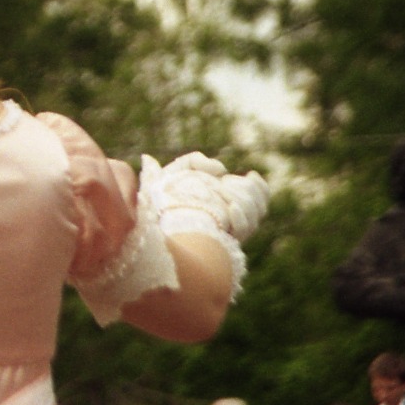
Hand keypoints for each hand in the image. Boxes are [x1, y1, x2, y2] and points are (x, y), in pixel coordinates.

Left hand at [147, 154, 269, 241]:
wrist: (145, 224)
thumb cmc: (156, 199)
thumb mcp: (171, 174)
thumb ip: (193, 162)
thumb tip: (220, 168)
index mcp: (223, 205)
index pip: (257, 199)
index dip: (259, 187)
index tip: (251, 175)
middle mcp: (229, 222)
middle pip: (258, 208)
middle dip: (249, 193)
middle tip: (229, 186)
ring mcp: (226, 233)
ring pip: (254, 218)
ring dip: (245, 203)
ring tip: (227, 195)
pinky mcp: (222, 243)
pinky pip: (242, 231)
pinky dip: (241, 219)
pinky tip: (231, 209)